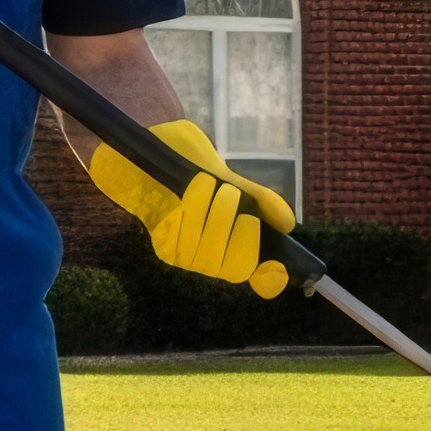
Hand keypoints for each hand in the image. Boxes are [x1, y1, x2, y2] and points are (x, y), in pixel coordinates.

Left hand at [88, 121, 297, 296]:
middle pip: (234, 267)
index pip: (254, 273)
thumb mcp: (226, 174)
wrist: (142, 151)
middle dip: (235, 228)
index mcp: (232, 241)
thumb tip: (288, 224)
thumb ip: (257, 199)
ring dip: (210, 212)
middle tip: (229, 194)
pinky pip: (184, 239)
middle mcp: (210, 256)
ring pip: (208, 251)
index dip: (268, 278)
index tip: (273, 266)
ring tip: (204, 182)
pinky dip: (188, 210)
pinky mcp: (164, 247)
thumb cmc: (185, 163)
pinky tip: (182, 192)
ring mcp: (186, 255)